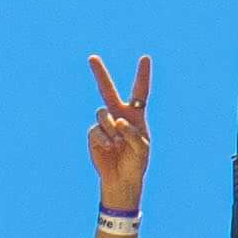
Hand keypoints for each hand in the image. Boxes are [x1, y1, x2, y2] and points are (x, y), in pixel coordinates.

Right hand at [86, 55, 152, 208]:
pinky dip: (104, 138)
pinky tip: (110, 147)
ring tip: (117, 143)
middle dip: (100, 74)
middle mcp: (119, 115)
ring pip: (103, 113)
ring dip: (111, 128)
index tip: (145, 58)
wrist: (121, 179)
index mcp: (135, 115)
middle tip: (92, 58)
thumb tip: (118, 121)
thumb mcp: (142, 150)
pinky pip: (96, 130)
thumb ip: (133, 134)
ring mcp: (105, 124)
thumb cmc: (136, 163)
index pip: (140, 92)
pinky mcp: (94, 134)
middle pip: (108, 91)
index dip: (142, 75)